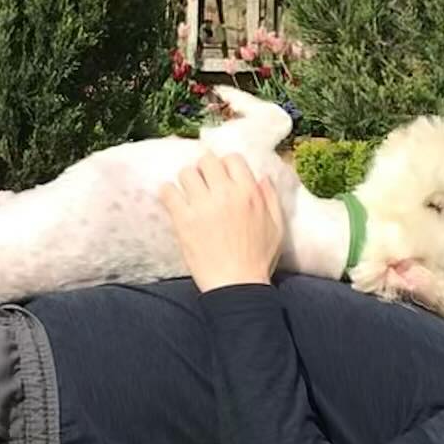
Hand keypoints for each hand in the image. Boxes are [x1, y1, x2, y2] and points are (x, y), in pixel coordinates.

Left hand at [158, 151, 283, 293]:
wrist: (236, 285)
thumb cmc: (258, 259)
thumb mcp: (276, 226)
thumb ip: (270, 198)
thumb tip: (262, 176)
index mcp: (249, 193)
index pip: (232, 158)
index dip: (225, 165)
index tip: (221, 176)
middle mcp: (225, 193)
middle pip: (206, 161)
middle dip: (204, 170)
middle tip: (202, 184)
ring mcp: (202, 205)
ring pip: (186, 173)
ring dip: (186, 181)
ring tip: (188, 195)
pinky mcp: (183, 219)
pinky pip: (168, 191)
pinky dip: (168, 193)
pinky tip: (174, 203)